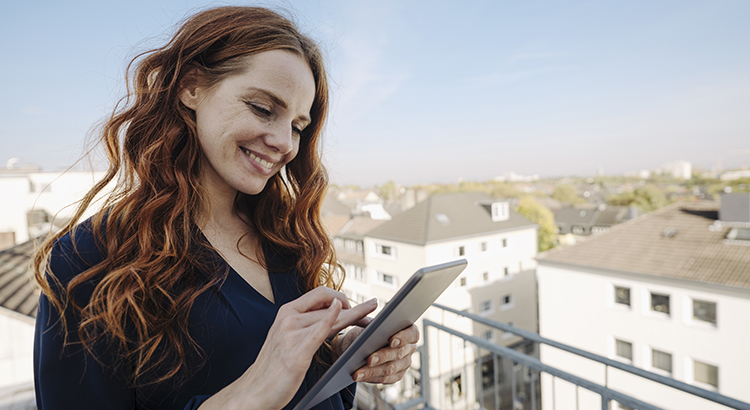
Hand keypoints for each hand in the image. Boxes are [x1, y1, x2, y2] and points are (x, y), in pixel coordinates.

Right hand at [199, 287, 375, 409]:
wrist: (254, 391)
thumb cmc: (274, 366)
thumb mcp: (287, 337)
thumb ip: (306, 323)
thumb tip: (332, 313)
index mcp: (286, 312)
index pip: (320, 293)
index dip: (342, 296)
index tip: (356, 305)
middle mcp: (288, 318)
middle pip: (329, 304)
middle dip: (355, 307)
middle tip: (373, 308)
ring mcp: (291, 334)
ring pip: (330, 318)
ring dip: (355, 317)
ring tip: (371, 319)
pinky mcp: (296, 353)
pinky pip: (319, 331)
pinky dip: (333, 319)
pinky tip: (344, 312)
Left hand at [343, 324, 419, 384]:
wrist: (356, 345)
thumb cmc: (364, 331)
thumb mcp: (366, 325)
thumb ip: (372, 326)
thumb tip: (370, 331)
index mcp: (408, 330)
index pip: (412, 333)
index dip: (403, 337)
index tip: (391, 341)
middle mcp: (409, 348)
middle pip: (399, 353)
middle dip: (383, 357)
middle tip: (369, 360)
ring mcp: (404, 363)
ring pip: (391, 369)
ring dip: (373, 371)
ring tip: (358, 373)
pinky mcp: (396, 375)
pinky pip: (385, 379)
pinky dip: (371, 377)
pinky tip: (360, 377)